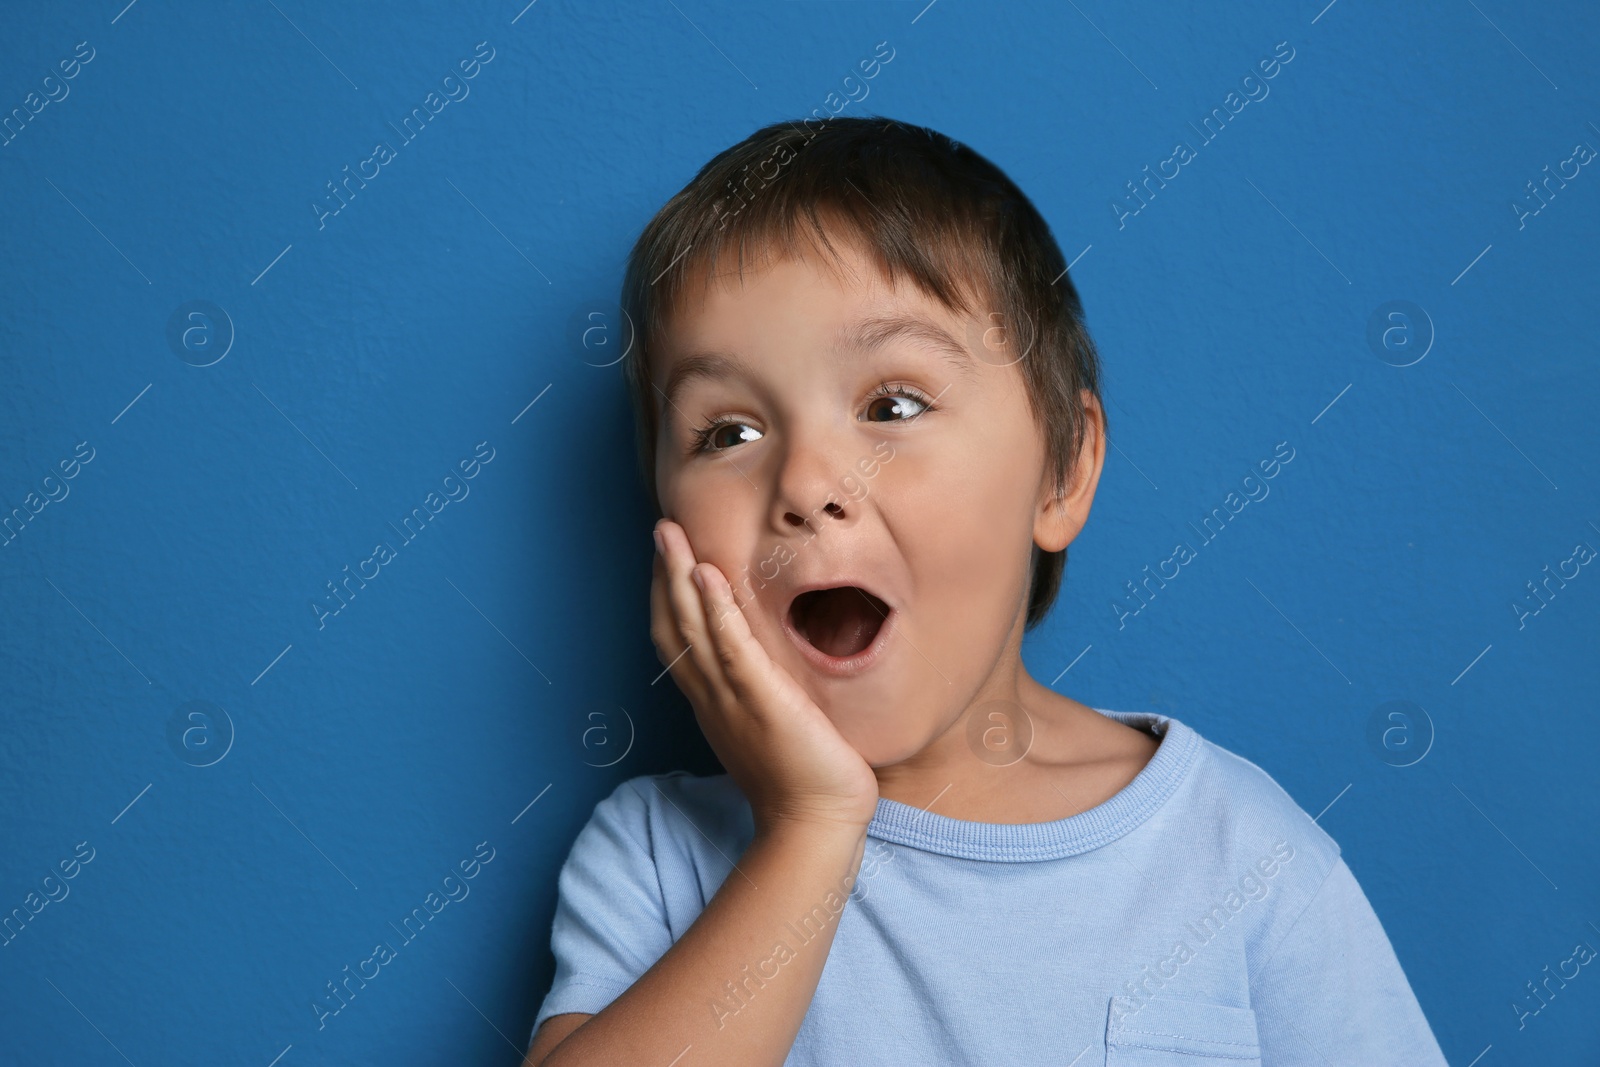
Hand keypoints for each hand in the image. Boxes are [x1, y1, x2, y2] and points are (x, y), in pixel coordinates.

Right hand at [650, 518, 879, 834]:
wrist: (815, 824)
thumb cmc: (804, 781)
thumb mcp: (775, 729)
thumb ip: (765, 696)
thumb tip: (774, 671)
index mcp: (715, 704)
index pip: (679, 642)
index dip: (670, 598)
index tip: (671, 560)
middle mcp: (713, 698)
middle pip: (674, 626)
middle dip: (664, 575)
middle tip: (661, 529)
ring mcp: (732, 698)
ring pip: (692, 627)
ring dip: (678, 576)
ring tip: (671, 534)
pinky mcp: (761, 699)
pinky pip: (730, 647)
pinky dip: (714, 609)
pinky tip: (706, 575)